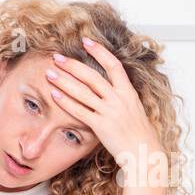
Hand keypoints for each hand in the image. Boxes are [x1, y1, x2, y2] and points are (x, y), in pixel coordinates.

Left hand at [45, 37, 166, 181]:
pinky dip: (66, 102)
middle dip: (73, 65)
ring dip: (64, 81)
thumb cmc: (140, 135)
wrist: (145, 153)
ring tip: (50, 73)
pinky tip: (54, 94)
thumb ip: (122, 97)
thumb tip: (112, 88)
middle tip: (57, 57)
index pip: (114, 65)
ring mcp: (110, 112)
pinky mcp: (101, 126)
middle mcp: (119, 99)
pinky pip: (80, 111)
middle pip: (93, 76)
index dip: (100, 51)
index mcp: (129, 92)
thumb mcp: (135, 110)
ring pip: (83, 92)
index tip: (86, 41)